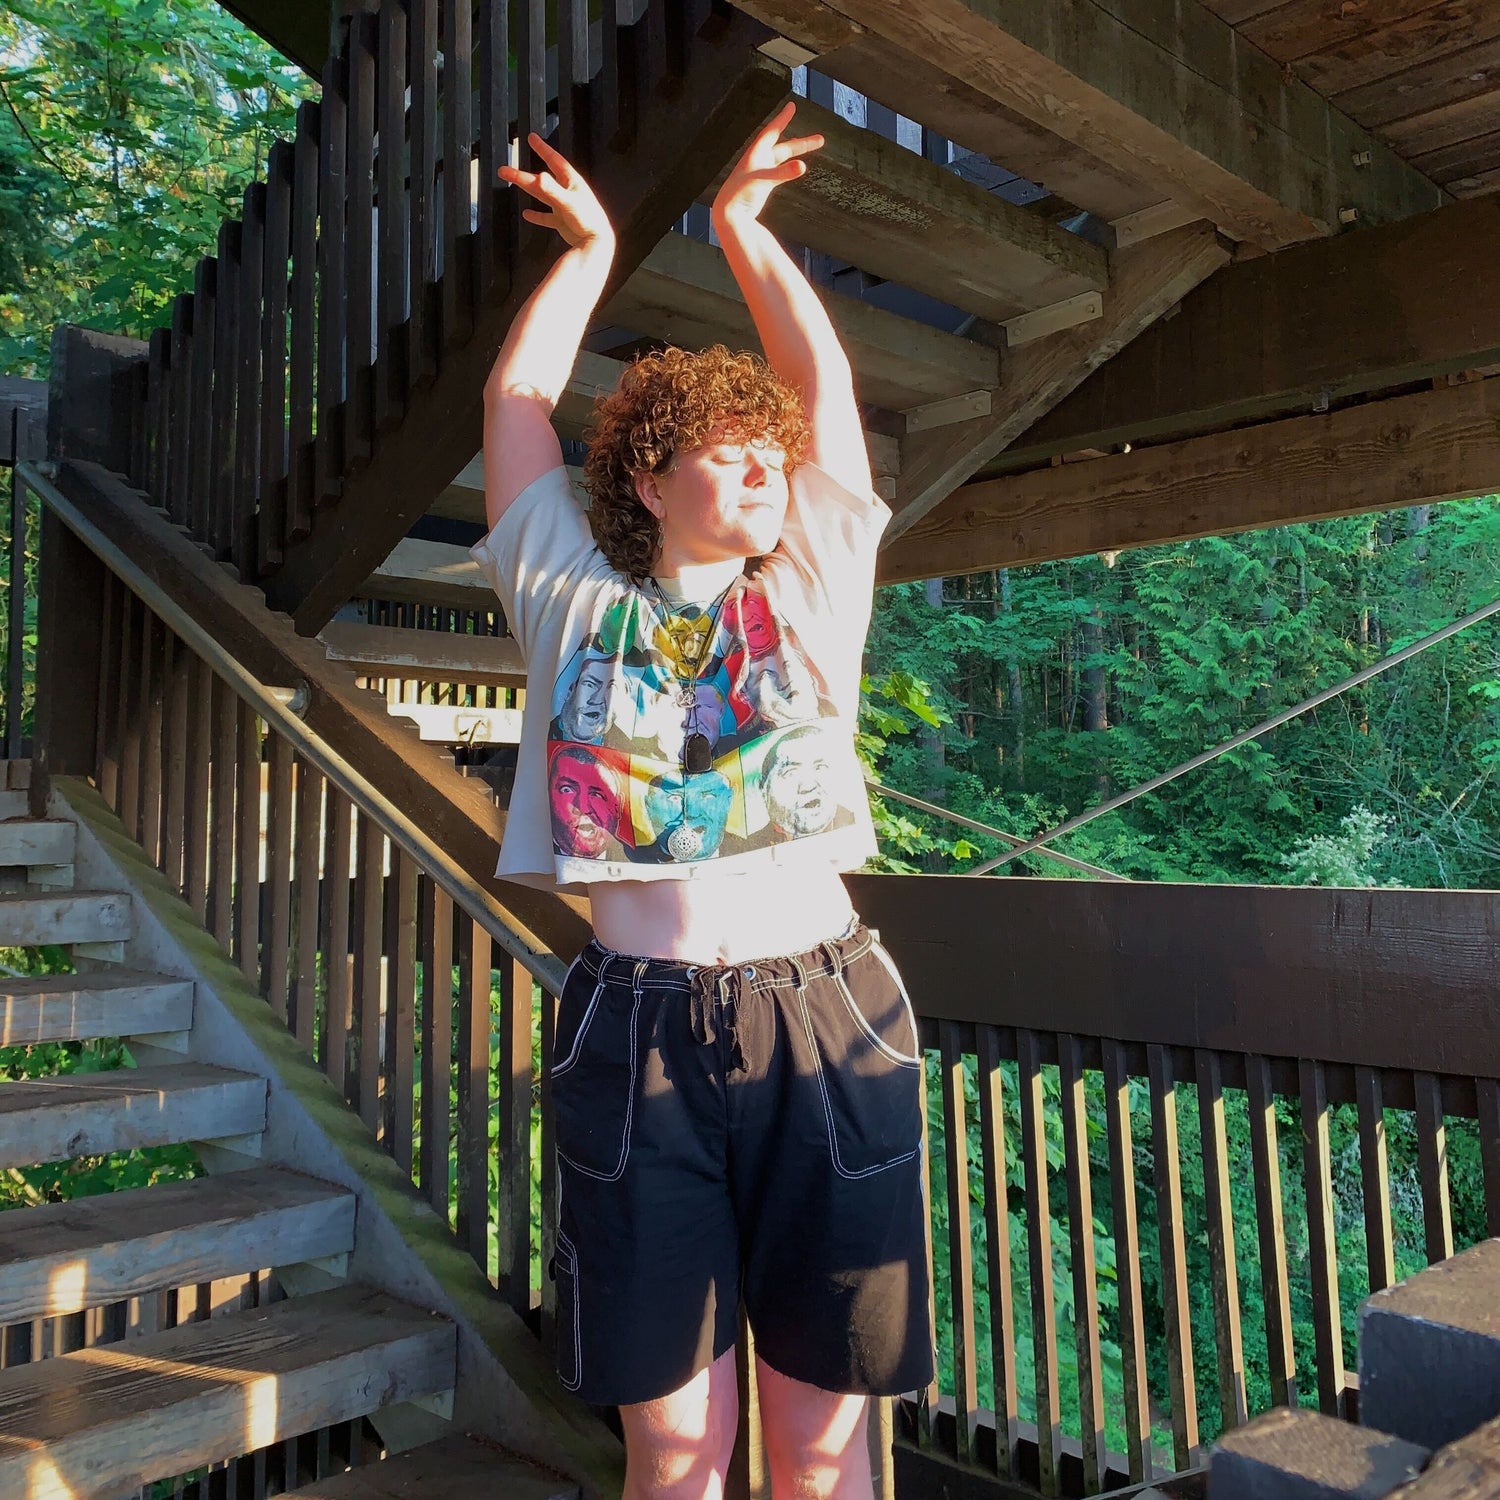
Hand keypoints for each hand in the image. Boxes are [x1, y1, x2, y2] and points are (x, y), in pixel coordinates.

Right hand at [498, 133, 613, 250]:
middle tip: (505, 170)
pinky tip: (527, 214)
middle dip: (523, 174)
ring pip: (541, 195)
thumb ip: (552, 190)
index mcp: (570, 182)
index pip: (554, 160)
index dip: (542, 148)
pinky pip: (546, 217)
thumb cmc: (588, 220)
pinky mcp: (562, 222)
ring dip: (526, 188)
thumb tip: (539, 177)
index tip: (531, 138)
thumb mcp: (568, 202)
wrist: (596, 242)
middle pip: (540, 179)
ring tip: (511, 183)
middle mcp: (566, 192)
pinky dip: (537, 216)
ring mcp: (563, 207)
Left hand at [712, 100, 822, 226]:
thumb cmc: (739, 195)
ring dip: (798, 152)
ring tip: (815, 147)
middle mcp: (759, 161)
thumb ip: (782, 173)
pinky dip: (789, 168)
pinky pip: (779, 171)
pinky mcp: (763, 185)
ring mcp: (761, 173)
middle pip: (783, 147)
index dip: (782, 119)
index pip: (771, 131)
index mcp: (756, 154)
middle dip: (801, 143)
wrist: (728, 214)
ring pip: (783, 158)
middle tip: (820, 139)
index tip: (792, 106)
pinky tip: (797, 167)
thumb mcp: (762, 181)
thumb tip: (802, 166)